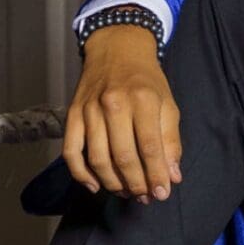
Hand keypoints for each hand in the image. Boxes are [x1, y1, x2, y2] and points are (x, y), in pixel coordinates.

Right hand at [61, 24, 181, 203]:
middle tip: (145, 197)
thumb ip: (171, 140)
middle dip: (137, 183)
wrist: (116, 48)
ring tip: (127, 192)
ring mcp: (89, 110)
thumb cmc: (146, 79)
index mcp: (142, 99)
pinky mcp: (72, 114)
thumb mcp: (168, 103)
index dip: (156, 175)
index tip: (162, 194)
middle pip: (123, 157)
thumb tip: (172, 176)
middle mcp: (113, 104)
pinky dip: (81, 174)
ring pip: (97, 159)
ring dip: (113, 183)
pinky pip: (71, 152)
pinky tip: (95, 186)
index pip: (150, 146)